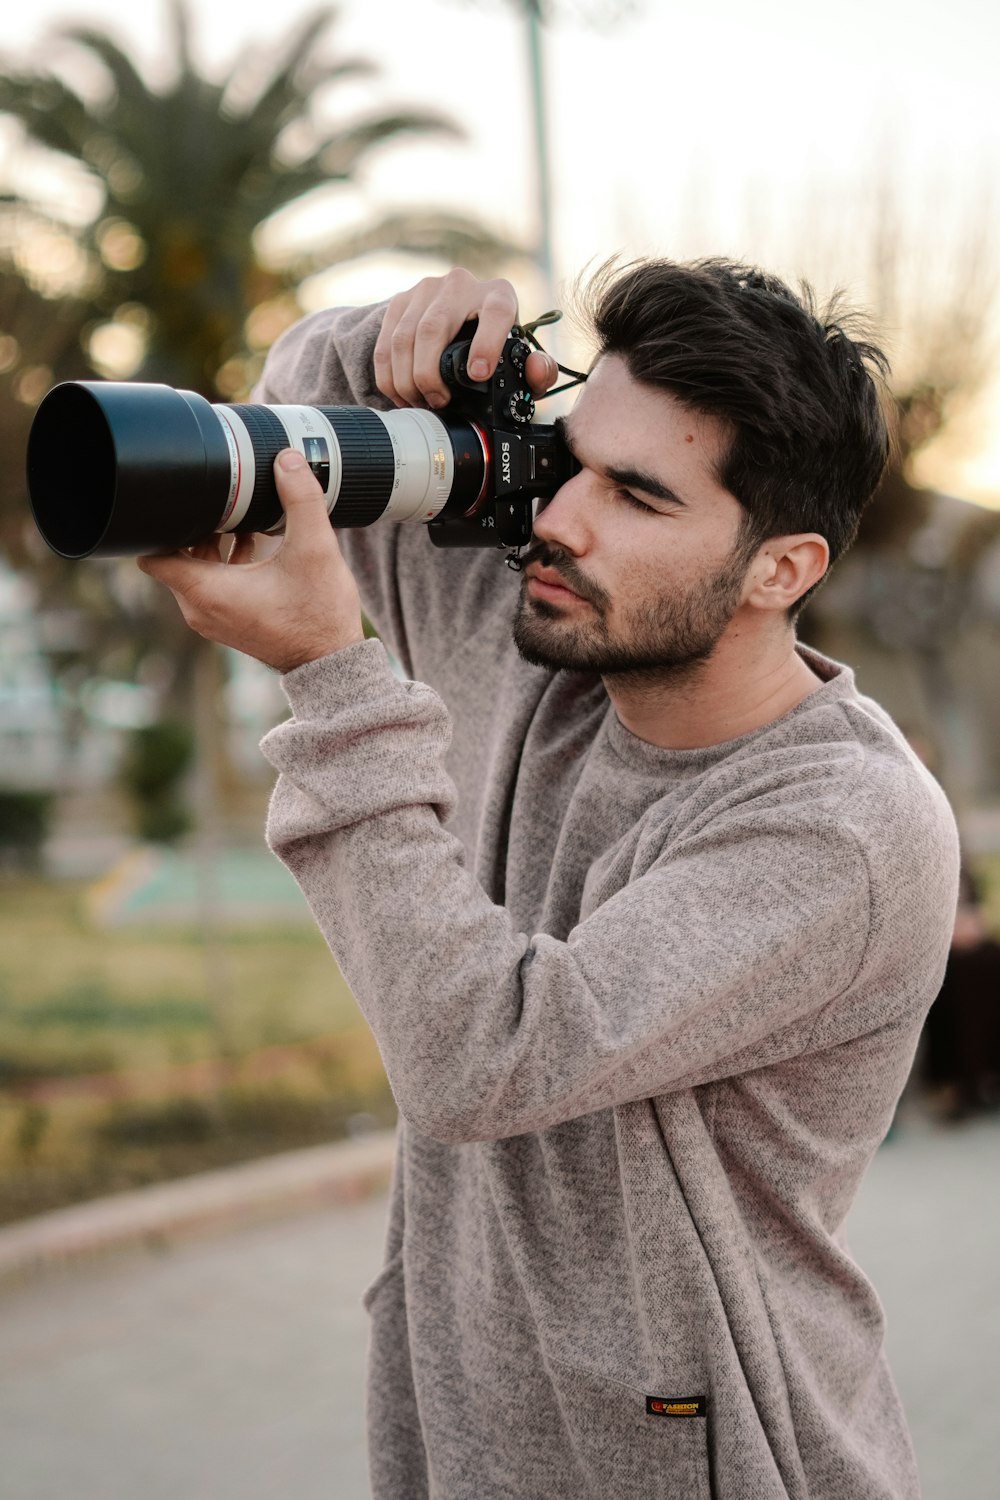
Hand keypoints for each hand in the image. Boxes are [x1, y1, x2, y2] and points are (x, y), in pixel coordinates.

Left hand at [137, 449, 364, 673]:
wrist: (330, 663)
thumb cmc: (319, 615)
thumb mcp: (315, 550)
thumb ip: (300, 500)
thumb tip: (288, 459)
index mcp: (207, 591)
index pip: (152, 555)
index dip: (159, 524)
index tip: (180, 502)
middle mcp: (200, 608)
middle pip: (175, 556)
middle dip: (194, 527)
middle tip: (222, 501)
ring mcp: (212, 618)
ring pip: (194, 569)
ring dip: (212, 543)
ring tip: (242, 519)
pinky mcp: (228, 621)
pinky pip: (211, 584)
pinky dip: (224, 563)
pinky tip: (255, 543)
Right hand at [374, 266, 558, 410]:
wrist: (461, 318)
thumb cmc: (496, 346)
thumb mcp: (518, 360)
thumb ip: (538, 370)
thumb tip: (536, 369)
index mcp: (498, 295)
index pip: (494, 312)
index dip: (486, 343)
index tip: (479, 374)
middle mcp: (461, 284)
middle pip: (434, 328)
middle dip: (429, 374)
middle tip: (438, 402)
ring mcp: (426, 289)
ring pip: (405, 337)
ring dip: (407, 378)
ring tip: (419, 402)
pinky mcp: (401, 301)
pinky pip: (386, 342)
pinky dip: (389, 374)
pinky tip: (401, 394)